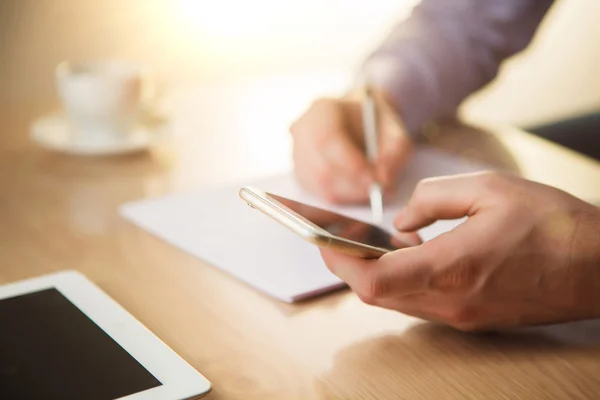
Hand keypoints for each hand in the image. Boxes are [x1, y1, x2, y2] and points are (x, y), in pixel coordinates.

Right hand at [290, 91, 412, 203]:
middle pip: (321, 168)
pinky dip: (342, 197)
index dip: (351, 165)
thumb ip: (395, 151)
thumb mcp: (395, 128)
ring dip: (350, 195)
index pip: (327, 140)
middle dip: (354, 186)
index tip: (376, 181)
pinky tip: (359, 191)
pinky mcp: (300, 174)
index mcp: (322, 109)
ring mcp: (297, 153)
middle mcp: (302, 131)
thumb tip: (385, 180)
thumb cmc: (376, 122)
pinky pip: (317, 193)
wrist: (359, 120)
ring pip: (319, 185)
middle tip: (379, 192)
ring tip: (373, 191)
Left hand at [320, 172, 599, 330]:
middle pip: (377, 296)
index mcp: (451, 269)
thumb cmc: (553, 224)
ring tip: (382, 240)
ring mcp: (462, 316)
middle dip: (351, 266)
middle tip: (344, 237)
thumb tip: (400, 221)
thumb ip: (431, 200)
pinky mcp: (473, 318)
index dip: (339, 262)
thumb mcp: (489, 188)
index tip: (322, 240)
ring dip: (378, 273)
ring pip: (397, 301)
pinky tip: (415, 252)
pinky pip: (421, 303)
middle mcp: (451, 303)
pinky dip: (405, 280)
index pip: (372, 281)